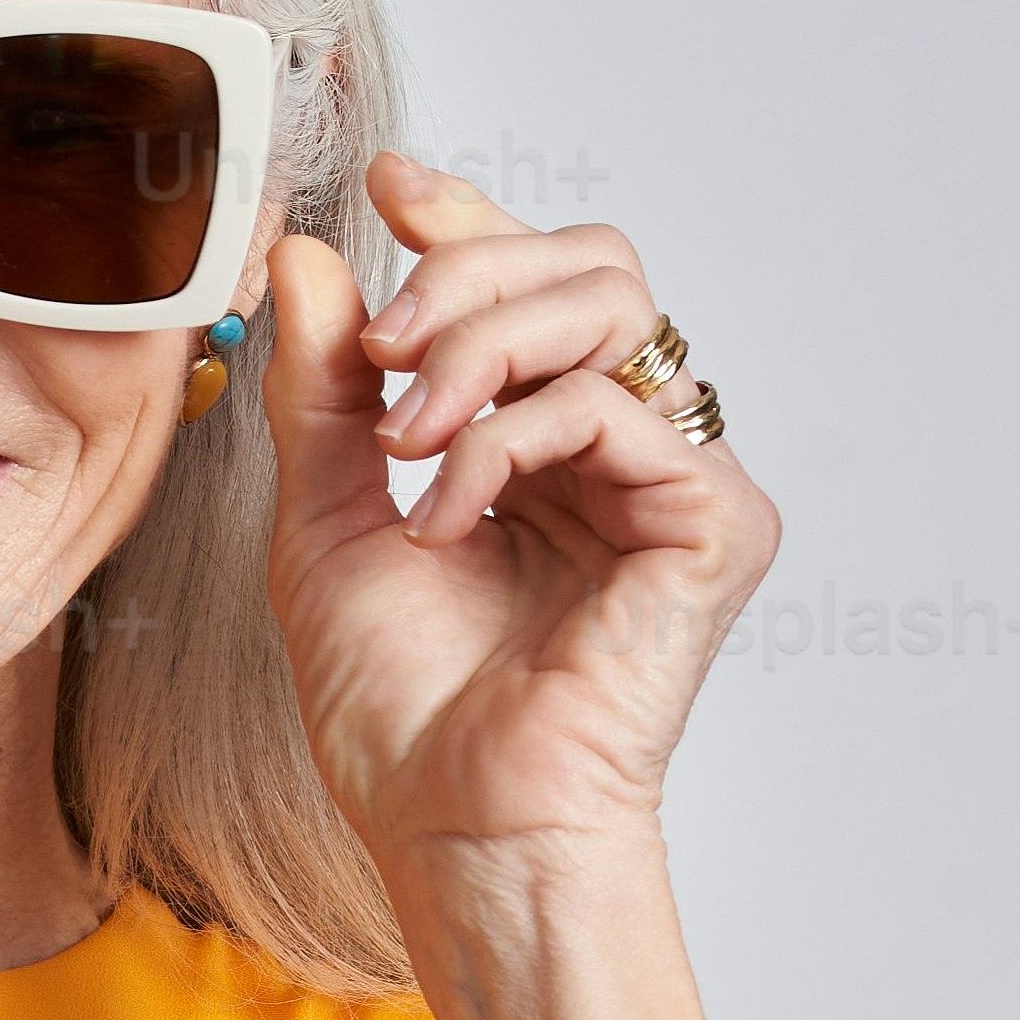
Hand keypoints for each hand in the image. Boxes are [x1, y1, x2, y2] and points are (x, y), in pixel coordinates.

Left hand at [263, 158, 779, 877]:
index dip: (469, 219)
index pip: (535, 285)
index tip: (385, 189)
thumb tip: (303, 251)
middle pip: (588, 266)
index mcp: (544, 446)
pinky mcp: (716, 525)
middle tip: (384, 345)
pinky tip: (447, 515)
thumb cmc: (400, 715)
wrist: (455, 830)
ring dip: (482, 348)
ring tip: (403, 441)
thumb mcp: (324, 517)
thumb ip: (323, 386)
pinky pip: (619, 407)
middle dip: (469, 276)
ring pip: (612, 307)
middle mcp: (623, 453)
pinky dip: (510, 440)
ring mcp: (678, 483)